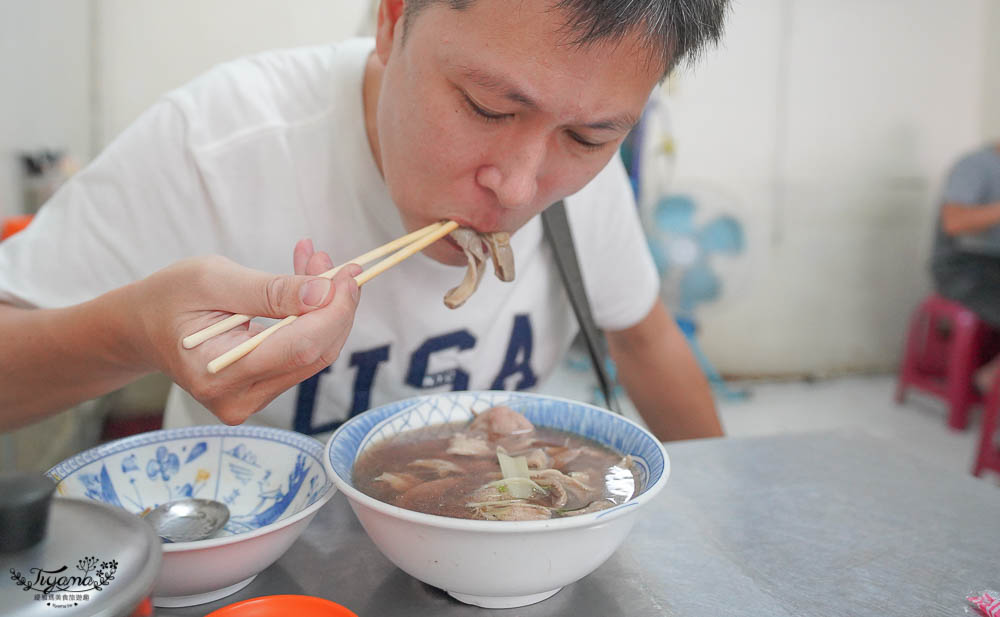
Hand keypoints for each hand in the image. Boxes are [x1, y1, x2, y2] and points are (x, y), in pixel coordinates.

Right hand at [125, 252, 359, 423]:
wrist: (141, 328)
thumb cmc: (169, 298)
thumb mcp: (212, 280)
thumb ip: (269, 290)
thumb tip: (323, 294)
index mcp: (218, 374)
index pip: (299, 346)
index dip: (334, 310)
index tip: (348, 274)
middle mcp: (238, 399)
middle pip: (314, 353)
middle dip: (334, 305)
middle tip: (334, 263)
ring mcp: (251, 400)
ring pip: (313, 353)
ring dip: (325, 308)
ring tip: (315, 265)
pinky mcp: (261, 391)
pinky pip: (301, 354)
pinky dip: (311, 318)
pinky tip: (306, 286)